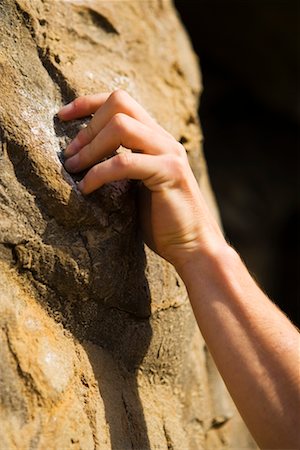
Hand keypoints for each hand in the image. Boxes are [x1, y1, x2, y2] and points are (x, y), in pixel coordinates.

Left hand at [58, 90, 225, 269]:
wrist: (194, 246)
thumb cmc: (163, 221)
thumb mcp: (138, 186)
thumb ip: (123, 166)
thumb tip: (86, 158)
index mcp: (156, 139)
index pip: (122, 101)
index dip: (89, 103)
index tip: (63, 115)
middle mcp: (164, 140)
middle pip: (120, 104)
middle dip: (87, 126)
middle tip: (69, 155)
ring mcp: (169, 154)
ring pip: (121, 126)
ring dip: (89, 147)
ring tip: (73, 168)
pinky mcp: (169, 173)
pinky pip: (124, 162)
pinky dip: (98, 173)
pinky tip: (86, 189)